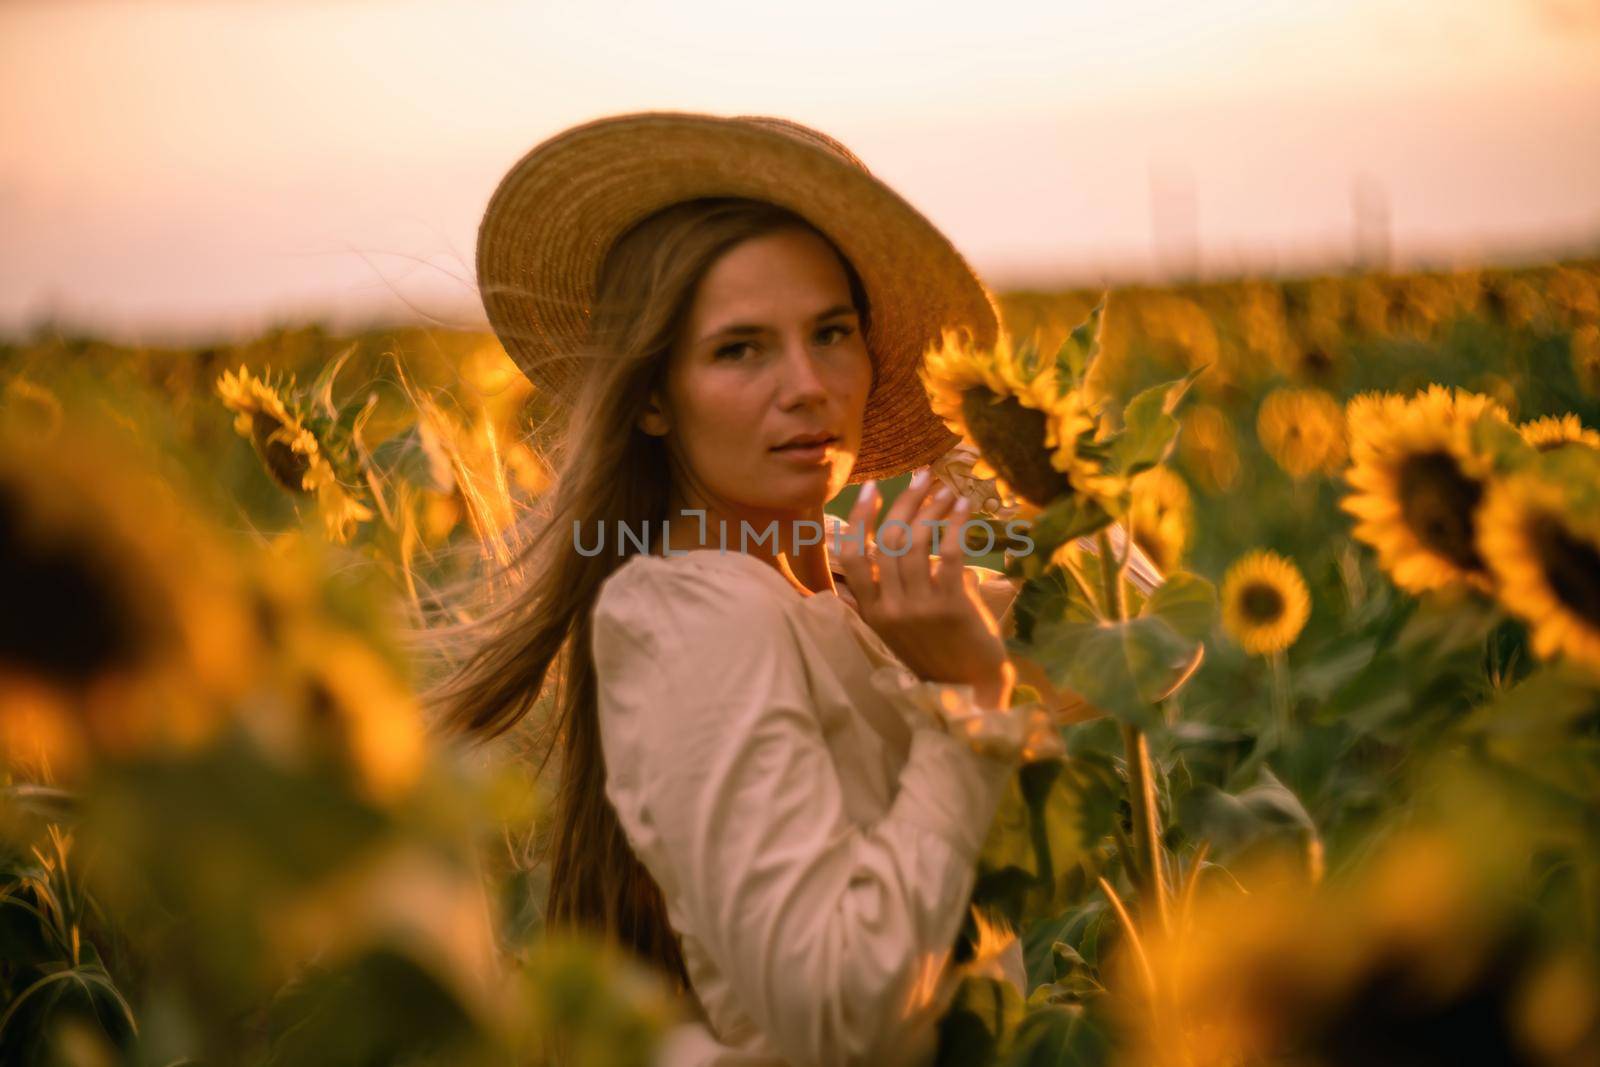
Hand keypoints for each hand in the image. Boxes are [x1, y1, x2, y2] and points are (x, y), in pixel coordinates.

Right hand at [836, 467, 1014, 709]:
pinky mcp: (951, 606)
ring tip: (946, 489)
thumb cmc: (935, 652)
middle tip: (922, 476)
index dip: (859, 519)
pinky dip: (955, 524)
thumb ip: (877, 598)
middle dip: (906, 502)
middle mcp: (891, 608)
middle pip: (890, 541)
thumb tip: (857, 564)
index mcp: (872, 612)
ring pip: (918, 543)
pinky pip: (949, 553)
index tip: (872, 489)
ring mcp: (920, 607)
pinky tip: (963, 507)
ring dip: (932, 508)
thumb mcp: (895, 629)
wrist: (970, 688)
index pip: (853, 556)